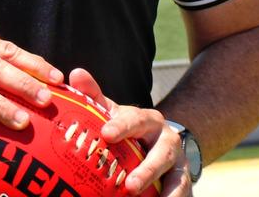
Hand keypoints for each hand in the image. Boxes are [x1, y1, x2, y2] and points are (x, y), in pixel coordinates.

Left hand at [68, 68, 191, 196]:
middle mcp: (166, 140)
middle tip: (129, 187)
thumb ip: (94, 95)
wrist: (161, 144)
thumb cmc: (127, 129)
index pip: (135, 120)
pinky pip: (181, 192)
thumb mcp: (113, 113)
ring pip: (176, 177)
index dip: (121, 126)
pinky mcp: (182, 182)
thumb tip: (76, 73)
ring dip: (164, 192)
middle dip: (147, 170)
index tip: (105, 135)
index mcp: (146, 121)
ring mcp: (177, 163)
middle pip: (162, 153)